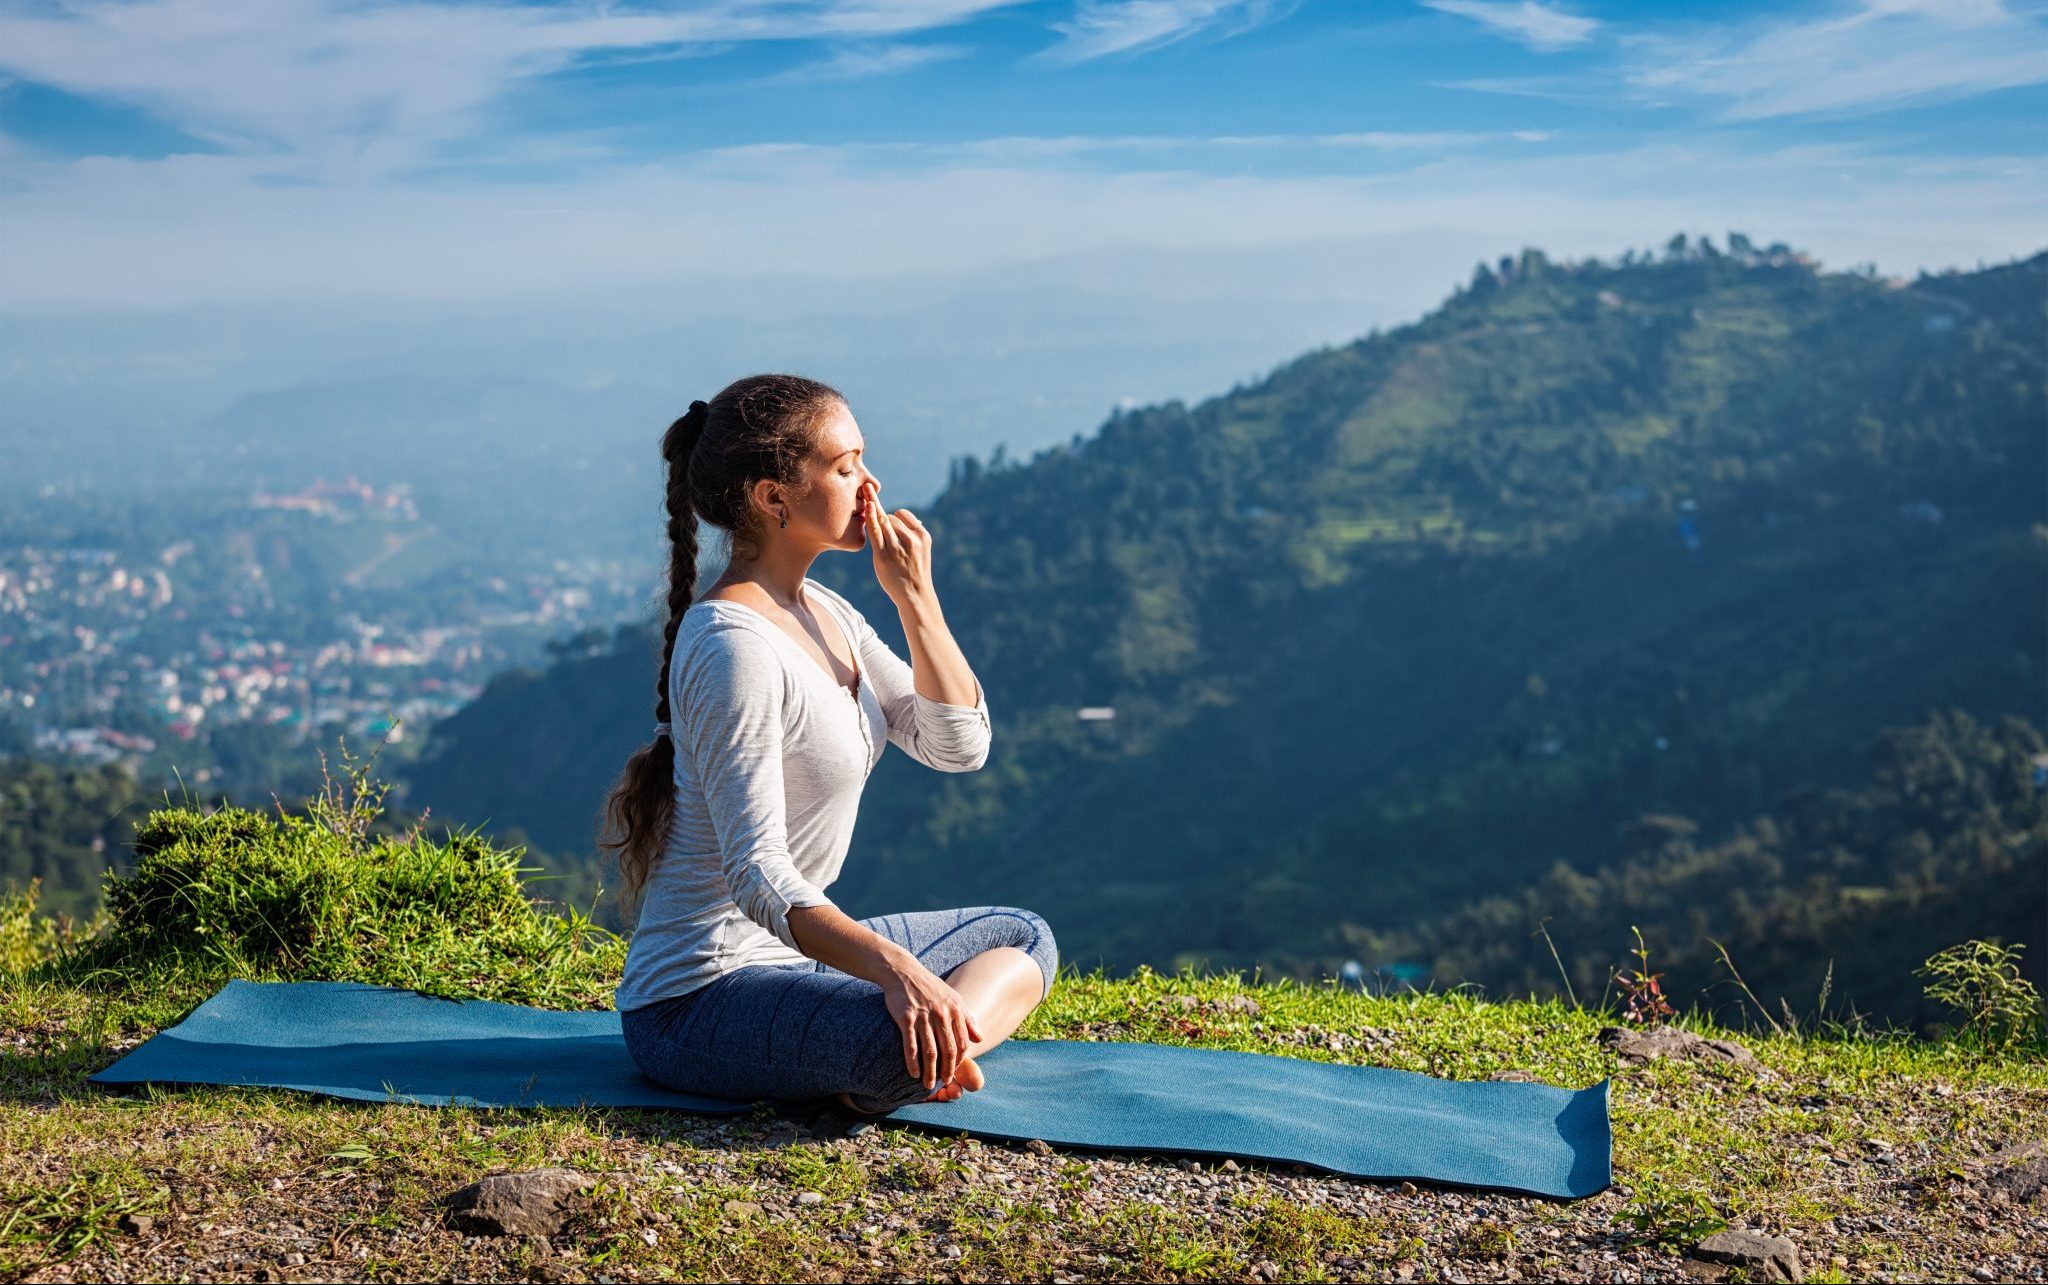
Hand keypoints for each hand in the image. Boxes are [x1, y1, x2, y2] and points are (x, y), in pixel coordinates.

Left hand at [861, 479, 933, 607]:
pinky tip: (867, 507)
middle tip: (887, 539)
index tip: (891, 525)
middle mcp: (911, 540)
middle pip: (889, 518)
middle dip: (883, 523)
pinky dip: (869, 518)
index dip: (894, 517)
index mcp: (922, 536)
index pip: (902, 514)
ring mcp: (896, 548)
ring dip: (876, 525)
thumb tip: (910, 518)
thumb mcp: (921, 550)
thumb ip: (914, 534)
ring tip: (880, 538)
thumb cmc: (916, 571)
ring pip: (881, 523)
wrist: (915, 595)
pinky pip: (874, 531)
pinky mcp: (883, 556)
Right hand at [880, 955, 982, 1092]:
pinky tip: (913, 1073)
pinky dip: (913, 1062)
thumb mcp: (954, 999)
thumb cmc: (930, 988)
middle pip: (948, 1050)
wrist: (904, 973)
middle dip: (947, 1070)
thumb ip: (968, 1019)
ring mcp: (923, 1017)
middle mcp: (942, 1014)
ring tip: (928, 1085)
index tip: (954, 1071)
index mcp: (956, 1010)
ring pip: (930, 1052)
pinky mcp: (906, 1019)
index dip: (959, 1060)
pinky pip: (911, 1046)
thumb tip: (980, 1038)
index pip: (963, 1043)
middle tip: (944, 1083)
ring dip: (930, 1071)